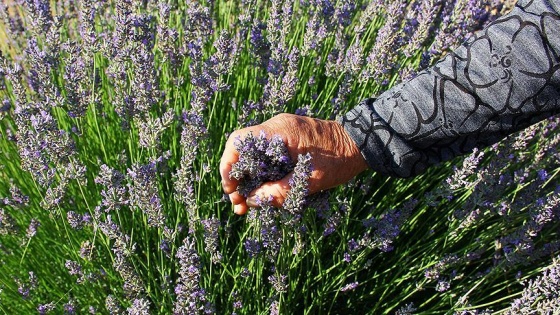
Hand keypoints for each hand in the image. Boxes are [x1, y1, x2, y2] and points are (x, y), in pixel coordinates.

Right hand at [220, 113, 368, 214]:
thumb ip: (280, 191)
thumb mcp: (310, 179)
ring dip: (249, 179)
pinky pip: (267, 157)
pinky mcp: (289, 142)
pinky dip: (262, 174)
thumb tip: (253, 201)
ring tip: (248, 205)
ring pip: (254, 156)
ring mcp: (282, 133)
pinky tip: (263, 193)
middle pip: (243, 150)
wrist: (362, 144)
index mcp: (279, 131)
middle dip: (237, 178)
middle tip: (239, 204)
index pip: (239, 141)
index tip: (231, 188)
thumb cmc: (340, 159)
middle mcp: (276, 128)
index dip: (228, 165)